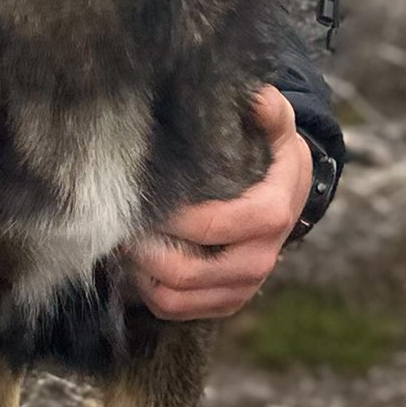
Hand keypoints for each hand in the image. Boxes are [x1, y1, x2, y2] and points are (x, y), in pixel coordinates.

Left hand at [123, 85, 313, 322]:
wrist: (288, 193)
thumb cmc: (273, 153)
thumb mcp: (277, 125)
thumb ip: (268, 110)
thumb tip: (257, 97)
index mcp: (271, 214)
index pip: (214, 225)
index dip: (173, 217)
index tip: (142, 195)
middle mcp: (260, 258)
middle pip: (188, 270)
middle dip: (145, 247)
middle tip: (117, 221)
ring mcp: (243, 286)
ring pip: (177, 296)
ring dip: (140, 272)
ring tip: (120, 240)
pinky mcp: (227, 301)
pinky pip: (176, 309)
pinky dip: (147, 291)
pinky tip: (134, 262)